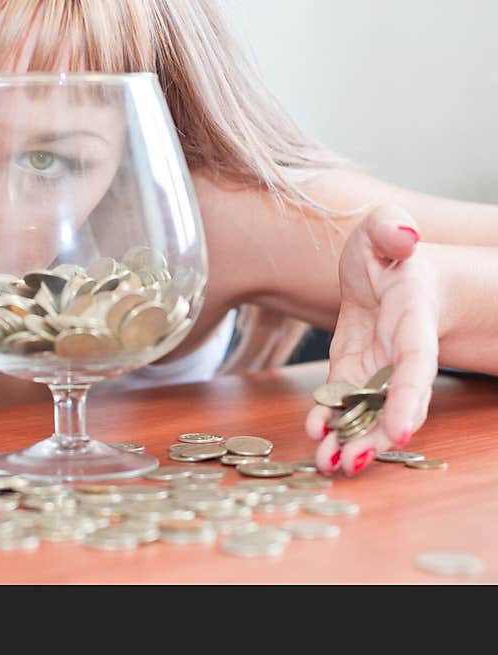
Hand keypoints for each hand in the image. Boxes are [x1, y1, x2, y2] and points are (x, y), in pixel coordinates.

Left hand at [304, 206, 440, 475]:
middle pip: (392, 404)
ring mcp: (375, 368)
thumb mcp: (384, 227)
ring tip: (330, 465)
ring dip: (350, 440)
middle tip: (352, 463)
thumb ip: (391, 228)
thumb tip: (405, 234)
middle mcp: (397, 355)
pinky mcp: (350, 372)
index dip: (409, 398)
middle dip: (375, 436)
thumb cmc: (388, 252)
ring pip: (368, 412)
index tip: (402, 431)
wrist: (385, 273)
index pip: (415, 366)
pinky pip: (341, 403)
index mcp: (413, 323)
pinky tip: (315, 436)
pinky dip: (330, 421)